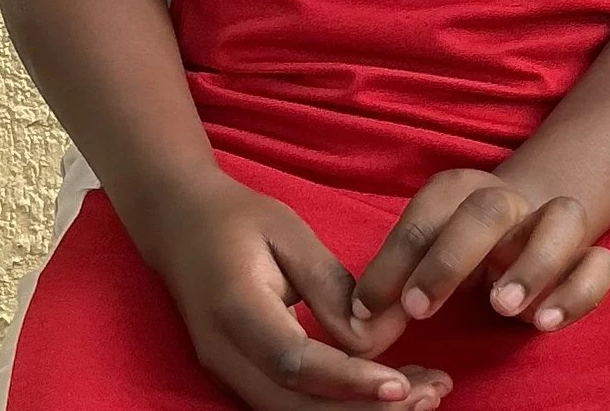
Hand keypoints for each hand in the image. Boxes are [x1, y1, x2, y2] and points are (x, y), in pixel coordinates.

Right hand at [132, 170, 453, 409]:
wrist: (178, 225)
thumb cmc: (236, 218)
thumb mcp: (288, 231)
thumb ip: (331, 287)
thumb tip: (375, 339)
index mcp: (234, 308)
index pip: (295, 362)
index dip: (348, 382)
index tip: (402, 386)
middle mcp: (225, 355)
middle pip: (297, 408)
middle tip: (430, 393)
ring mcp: (229, 374)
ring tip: (424, 394)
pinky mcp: (242, 380)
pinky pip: (292, 406)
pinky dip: (339, 406)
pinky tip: (388, 394)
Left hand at [349, 168, 609, 344]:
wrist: (524, 224)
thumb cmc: (457, 249)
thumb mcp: (422, 260)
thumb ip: (394, 288)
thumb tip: (361, 329)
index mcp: (457, 192)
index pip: (424, 215)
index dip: (394, 261)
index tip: (369, 311)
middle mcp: (508, 200)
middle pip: (487, 209)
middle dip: (451, 258)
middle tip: (421, 308)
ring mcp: (552, 224)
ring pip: (561, 220)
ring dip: (532, 264)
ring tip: (502, 309)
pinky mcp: (588, 256)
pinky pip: (600, 262)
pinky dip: (578, 291)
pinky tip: (545, 323)